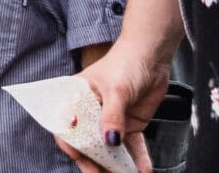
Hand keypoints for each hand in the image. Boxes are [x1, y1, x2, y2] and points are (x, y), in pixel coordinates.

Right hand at [73, 40, 171, 172]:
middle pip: (87, 142)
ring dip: (116, 165)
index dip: (70, 143)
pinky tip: (144, 170)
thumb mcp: (117, 90)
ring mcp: (110, 120)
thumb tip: (109, 142)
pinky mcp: (128, 125)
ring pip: (109, 149)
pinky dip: (137, 159)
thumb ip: (112, 116)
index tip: (80, 157)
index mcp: (76, 98)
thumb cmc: (126, 64)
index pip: (66, 125)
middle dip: (93, 161)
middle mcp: (90, 112)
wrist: (152, 57)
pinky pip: (131, 147)